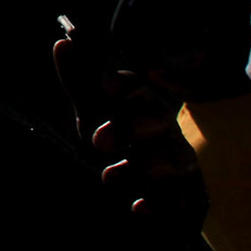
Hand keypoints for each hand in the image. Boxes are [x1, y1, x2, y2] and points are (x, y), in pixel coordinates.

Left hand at [53, 37, 207, 237]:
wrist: (144, 189)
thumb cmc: (118, 138)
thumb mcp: (95, 111)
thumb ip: (81, 80)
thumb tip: (63, 42)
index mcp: (145, 105)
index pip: (142, 88)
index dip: (126, 86)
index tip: (104, 88)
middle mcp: (167, 132)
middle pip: (158, 122)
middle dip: (129, 128)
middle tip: (97, 142)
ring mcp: (180, 166)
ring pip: (176, 162)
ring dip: (145, 169)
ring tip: (109, 176)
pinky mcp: (188, 200)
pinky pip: (186, 204)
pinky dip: (162, 207)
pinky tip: (140, 208)